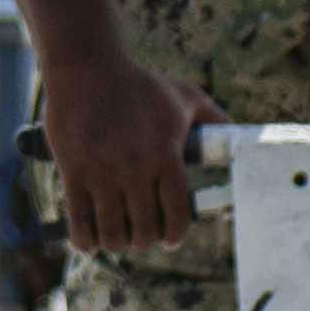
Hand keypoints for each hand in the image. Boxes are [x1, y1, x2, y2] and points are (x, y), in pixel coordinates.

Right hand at [37, 48, 216, 252]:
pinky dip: (85, 241)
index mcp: (165, 154)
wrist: (87, 68)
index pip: (177, 214)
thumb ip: (213, 117)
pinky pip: (79, 223)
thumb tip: (236, 134)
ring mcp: (102, 172)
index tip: (170, 240)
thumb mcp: (182, 96)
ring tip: (116, 236)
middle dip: (144, 240)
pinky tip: (89, 240)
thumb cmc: (138, 84)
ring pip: (113, 234)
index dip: (175, 235)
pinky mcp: (73, 172)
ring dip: (116, 242)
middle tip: (140, 234)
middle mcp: (135, 167)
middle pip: (144, 230)